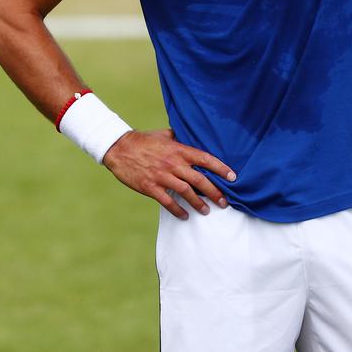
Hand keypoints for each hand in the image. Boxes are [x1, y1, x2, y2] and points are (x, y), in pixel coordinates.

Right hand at [102, 129, 234, 218]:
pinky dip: (178, 210)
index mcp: (178, 150)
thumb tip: (190, 138)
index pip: (205, 159)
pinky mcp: (150, 187)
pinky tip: (184, 216)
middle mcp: (173, 163)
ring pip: (186, 193)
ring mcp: (161, 176)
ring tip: (206, 211)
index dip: (221, 168)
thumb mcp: (163, 135)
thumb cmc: (142, 140)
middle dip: (215, 192)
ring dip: (199, 203)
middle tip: (224, 202)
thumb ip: (179, 138)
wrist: (118, 148)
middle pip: (200, 180)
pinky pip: (168, 201)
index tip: (233, 177)